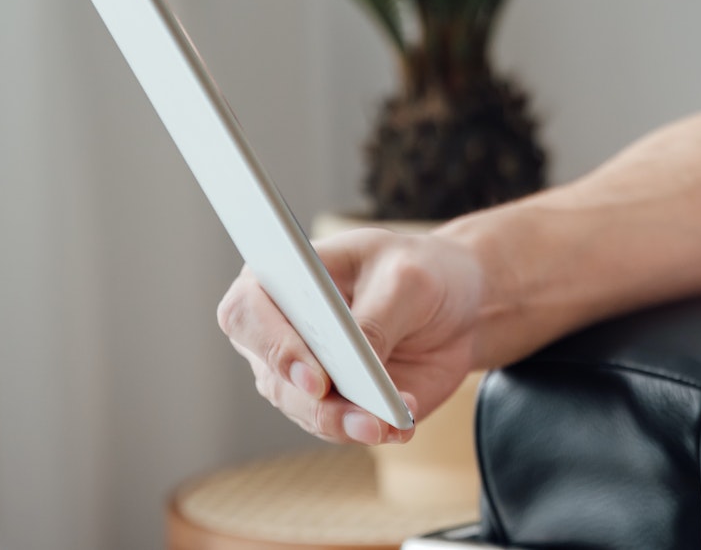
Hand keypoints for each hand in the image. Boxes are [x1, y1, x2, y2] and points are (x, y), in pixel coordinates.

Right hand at [216, 227, 483, 443]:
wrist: (454, 301)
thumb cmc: (416, 271)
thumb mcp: (406, 278)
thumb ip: (376, 317)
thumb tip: (357, 364)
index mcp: (279, 278)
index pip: (246, 312)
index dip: (272, 345)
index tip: (314, 375)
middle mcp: (277, 332)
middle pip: (275, 377)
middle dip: (318, 402)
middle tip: (362, 415)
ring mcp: (301, 374)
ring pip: (306, 411)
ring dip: (347, 423)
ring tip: (386, 425)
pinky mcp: (332, 403)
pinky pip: (341, 427)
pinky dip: (371, 428)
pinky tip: (400, 425)